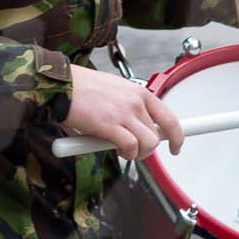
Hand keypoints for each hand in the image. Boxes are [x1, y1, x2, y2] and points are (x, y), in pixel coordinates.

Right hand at [65, 64, 184, 159]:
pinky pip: (130, 147)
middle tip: (134, 150)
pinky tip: (114, 148)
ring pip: (148, 143)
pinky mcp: (110, 125)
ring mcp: (124, 113)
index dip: (177, 136)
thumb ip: (129, 107)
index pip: (169, 118)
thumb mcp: (115, 90)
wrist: (62, 85)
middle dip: (147, 148)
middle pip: (157, 135)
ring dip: (138, 153)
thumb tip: (138, 127)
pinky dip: (125, 153)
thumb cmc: (82, 88)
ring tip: (123, 150)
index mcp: (138, 92)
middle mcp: (135, 102)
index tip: (176, 146)